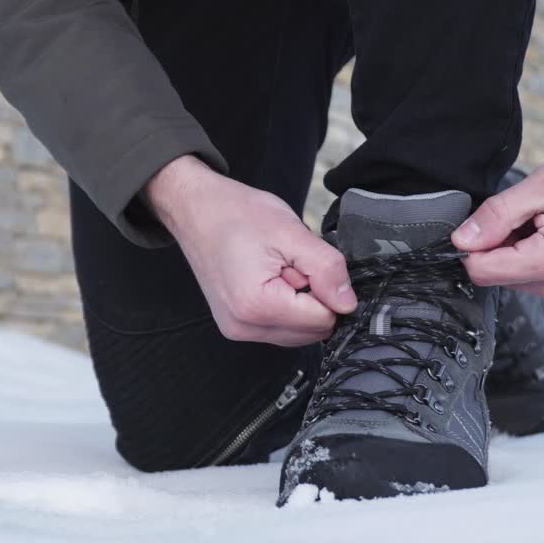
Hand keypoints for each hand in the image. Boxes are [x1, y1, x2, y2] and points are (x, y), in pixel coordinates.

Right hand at [145, 155, 356, 345]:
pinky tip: (269, 278)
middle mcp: (245, 327)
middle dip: (312, 297)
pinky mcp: (238, 327)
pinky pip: (281, 327)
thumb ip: (326, 268)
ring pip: (299, 332)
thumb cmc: (235, 214)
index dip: (326, 289)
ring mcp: (239, 330)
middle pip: (312, 331)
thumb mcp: (291, 232)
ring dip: (299, 302)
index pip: (323, 319)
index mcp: (257, 306)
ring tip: (277, 269)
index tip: (303, 263)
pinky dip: (285, 304)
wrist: (195, 210)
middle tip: (289, 264)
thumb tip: (348, 303)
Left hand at [450, 146, 543, 301]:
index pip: (481, 272)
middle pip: (494, 273)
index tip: (491, 217)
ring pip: (510, 272)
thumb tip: (461, 239)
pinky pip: (531, 271)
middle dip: (499, 240)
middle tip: (530, 210)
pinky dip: (531, 247)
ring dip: (515, 243)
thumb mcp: (543, 185)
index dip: (474, 242)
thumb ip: (497, 216)